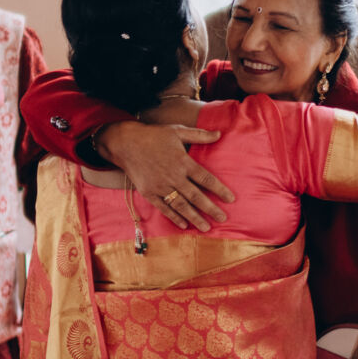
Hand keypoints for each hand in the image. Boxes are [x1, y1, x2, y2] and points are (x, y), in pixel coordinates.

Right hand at [96, 120, 232, 230]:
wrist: (126, 143)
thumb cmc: (154, 136)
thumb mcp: (177, 131)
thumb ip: (199, 135)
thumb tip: (219, 134)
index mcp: (182, 161)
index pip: (205, 178)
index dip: (219, 189)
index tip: (231, 199)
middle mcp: (173, 176)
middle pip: (195, 196)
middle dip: (210, 208)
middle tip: (223, 218)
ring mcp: (160, 186)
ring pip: (181, 205)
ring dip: (194, 217)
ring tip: (206, 227)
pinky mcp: (149, 192)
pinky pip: (164, 208)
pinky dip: (174, 217)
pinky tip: (184, 225)